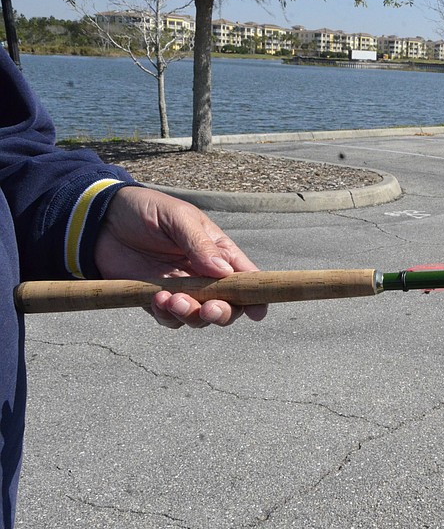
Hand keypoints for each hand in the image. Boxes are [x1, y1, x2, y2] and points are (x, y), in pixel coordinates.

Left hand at [94, 186, 267, 327]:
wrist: (101, 218)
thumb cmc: (145, 210)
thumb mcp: (177, 218)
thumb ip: (200, 245)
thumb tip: (224, 272)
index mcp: (218, 252)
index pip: (245, 277)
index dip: (255, 297)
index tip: (257, 312)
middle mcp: (204, 275)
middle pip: (227, 306)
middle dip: (221, 313)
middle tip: (207, 309)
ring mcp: (181, 289)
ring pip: (198, 317)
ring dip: (190, 315)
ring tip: (172, 299)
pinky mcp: (156, 299)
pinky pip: (169, 319)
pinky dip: (167, 315)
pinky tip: (157, 298)